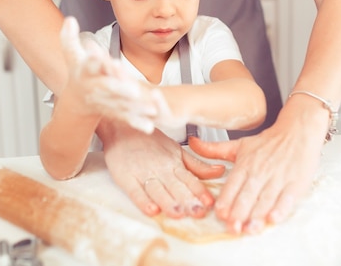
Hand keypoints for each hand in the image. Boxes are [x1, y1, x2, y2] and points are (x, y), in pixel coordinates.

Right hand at [60, 17, 161, 132]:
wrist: (76, 100)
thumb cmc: (78, 72)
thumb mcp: (71, 54)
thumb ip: (69, 38)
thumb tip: (69, 19)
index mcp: (85, 72)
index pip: (89, 65)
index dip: (94, 61)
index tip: (98, 57)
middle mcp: (95, 88)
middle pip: (107, 88)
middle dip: (120, 89)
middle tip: (133, 90)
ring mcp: (105, 102)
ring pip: (121, 105)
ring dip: (135, 108)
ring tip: (150, 109)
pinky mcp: (114, 113)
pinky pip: (126, 118)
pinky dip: (137, 123)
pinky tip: (149, 127)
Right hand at [98, 119, 225, 218]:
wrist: (121, 127)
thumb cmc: (148, 140)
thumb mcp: (175, 149)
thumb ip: (196, 164)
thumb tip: (219, 171)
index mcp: (173, 162)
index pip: (189, 179)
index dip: (199, 191)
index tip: (209, 202)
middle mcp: (160, 168)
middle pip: (175, 187)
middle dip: (187, 200)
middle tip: (197, 212)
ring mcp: (142, 172)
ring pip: (157, 190)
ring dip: (168, 202)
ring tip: (177, 213)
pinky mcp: (125, 177)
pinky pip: (135, 191)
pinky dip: (143, 200)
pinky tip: (151, 209)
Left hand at [188, 102, 326, 234]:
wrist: (297, 131)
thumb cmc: (268, 143)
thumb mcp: (239, 145)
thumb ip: (214, 149)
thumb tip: (191, 143)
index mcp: (245, 164)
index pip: (233, 184)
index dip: (226, 200)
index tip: (220, 213)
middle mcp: (260, 172)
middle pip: (248, 195)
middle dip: (239, 212)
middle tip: (232, 228)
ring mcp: (278, 178)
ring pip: (266, 199)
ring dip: (257, 215)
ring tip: (249, 229)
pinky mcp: (296, 183)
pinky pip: (287, 198)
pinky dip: (281, 208)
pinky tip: (274, 218)